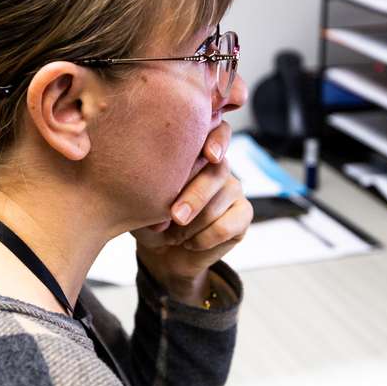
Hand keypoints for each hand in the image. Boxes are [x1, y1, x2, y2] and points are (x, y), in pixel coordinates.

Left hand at [131, 120, 252, 297]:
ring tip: (172, 235)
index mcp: (194, 153)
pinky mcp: (243, 214)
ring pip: (217, 204)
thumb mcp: (143, 203)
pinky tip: (190, 242)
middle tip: (176, 216)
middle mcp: (218, 166)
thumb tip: (156, 190)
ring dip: (191, 226)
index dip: (217, 140)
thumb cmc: (151, 219)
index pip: (216, 132)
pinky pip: (225, 226)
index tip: (210, 155)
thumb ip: (152, 189)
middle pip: (216, 172)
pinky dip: (203, 239)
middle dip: (194, 197)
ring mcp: (233, 188)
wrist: (163, 253)